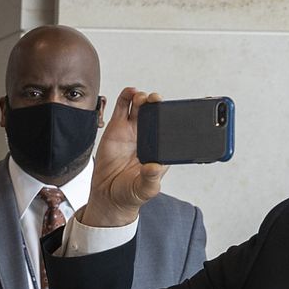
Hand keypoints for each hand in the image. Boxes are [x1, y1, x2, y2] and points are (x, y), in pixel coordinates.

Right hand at [76, 87, 168, 228]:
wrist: (107, 196)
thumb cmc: (129, 193)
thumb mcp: (144, 190)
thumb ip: (150, 179)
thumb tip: (154, 168)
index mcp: (161, 150)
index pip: (172, 129)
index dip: (176, 118)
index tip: (181, 111)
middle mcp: (149, 138)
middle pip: (157, 113)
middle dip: (159, 104)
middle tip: (157, 101)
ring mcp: (133, 131)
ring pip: (141, 107)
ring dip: (144, 98)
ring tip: (143, 98)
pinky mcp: (117, 128)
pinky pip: (123, 108)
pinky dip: (126, 97)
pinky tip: (130, 92)